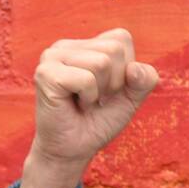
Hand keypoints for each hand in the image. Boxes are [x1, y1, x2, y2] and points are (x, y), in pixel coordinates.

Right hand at [16, 28, 158, 187]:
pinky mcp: (45, 73)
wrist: (74, 149)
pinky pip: (86, 79)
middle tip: (96, 98)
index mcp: (85, 45)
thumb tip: (136, 68)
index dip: (126, 70)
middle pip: (114, 50)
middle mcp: (66, 45)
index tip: (110, 90)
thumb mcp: (130, 99)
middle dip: (115, 82)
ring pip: (101, 62)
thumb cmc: (99, 121)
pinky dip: (88, 97)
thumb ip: (143, 81)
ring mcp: (52, 56)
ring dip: (101, 91)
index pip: (121, 38)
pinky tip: (76, 104)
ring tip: (85, 101)